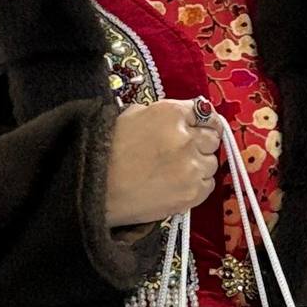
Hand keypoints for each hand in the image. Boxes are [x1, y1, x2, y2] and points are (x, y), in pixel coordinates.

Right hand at [106, 98, 223, 227]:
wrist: (94, 189)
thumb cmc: (106, 150)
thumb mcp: (132, 116)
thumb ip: (163, 115)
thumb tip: (183, 117)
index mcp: (171, 113)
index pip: (205, 113)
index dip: (201, 122)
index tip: (198, 129)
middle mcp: (186, 138)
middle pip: (212, 138)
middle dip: (200, 144)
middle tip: (182, 153)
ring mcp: (191, 167)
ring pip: (211, 163)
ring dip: (198, 166)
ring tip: (174, 172)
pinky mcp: (192, 193)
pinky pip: (207, 185)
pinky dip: (196, 185)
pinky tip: (176, 185)